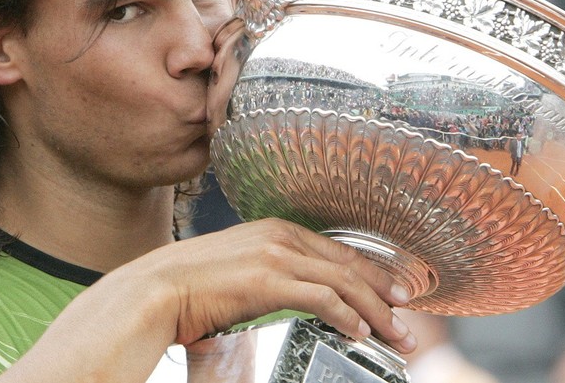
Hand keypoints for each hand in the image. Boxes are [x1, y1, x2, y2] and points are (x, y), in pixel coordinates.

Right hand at [134, 218, 417, 352]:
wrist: (156, 288)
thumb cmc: (193, 284)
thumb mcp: (239, 267)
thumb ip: (270, 273)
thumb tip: (293, 294)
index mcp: (276, 230)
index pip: (337, 250)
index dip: (371, 271)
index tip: (393, 291)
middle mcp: (280, 237)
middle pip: (348, 264)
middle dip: (383, 291)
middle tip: (408, 314)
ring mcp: (274, 256)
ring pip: (342, 282)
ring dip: (374, 311)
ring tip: (395, 334)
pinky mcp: (267, 280)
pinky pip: (320, 299)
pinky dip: (346, 315)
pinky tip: (360, 332)